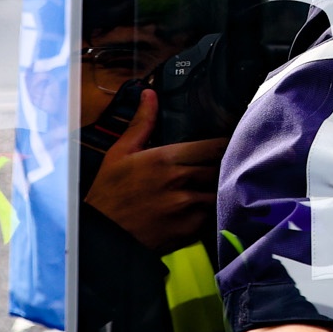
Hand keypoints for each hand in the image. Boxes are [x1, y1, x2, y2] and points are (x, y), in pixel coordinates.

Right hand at [82, 89, 225, 253]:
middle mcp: (180, 181)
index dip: (226, 143)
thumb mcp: (120, 153)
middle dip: (225, 164)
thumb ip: (141, 123)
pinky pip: (213, 214)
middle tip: (225, 162)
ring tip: (217, 184)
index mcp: (165, 158)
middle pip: (221, 167)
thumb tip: (149, 94)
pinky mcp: (190, 229)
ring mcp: (187, 206)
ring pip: (220, 190)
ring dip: (220, 187)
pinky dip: (212, 210)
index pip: (214, 145)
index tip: (229, 142)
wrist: (103, 237)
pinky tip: (204, 206)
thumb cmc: (109, 194)